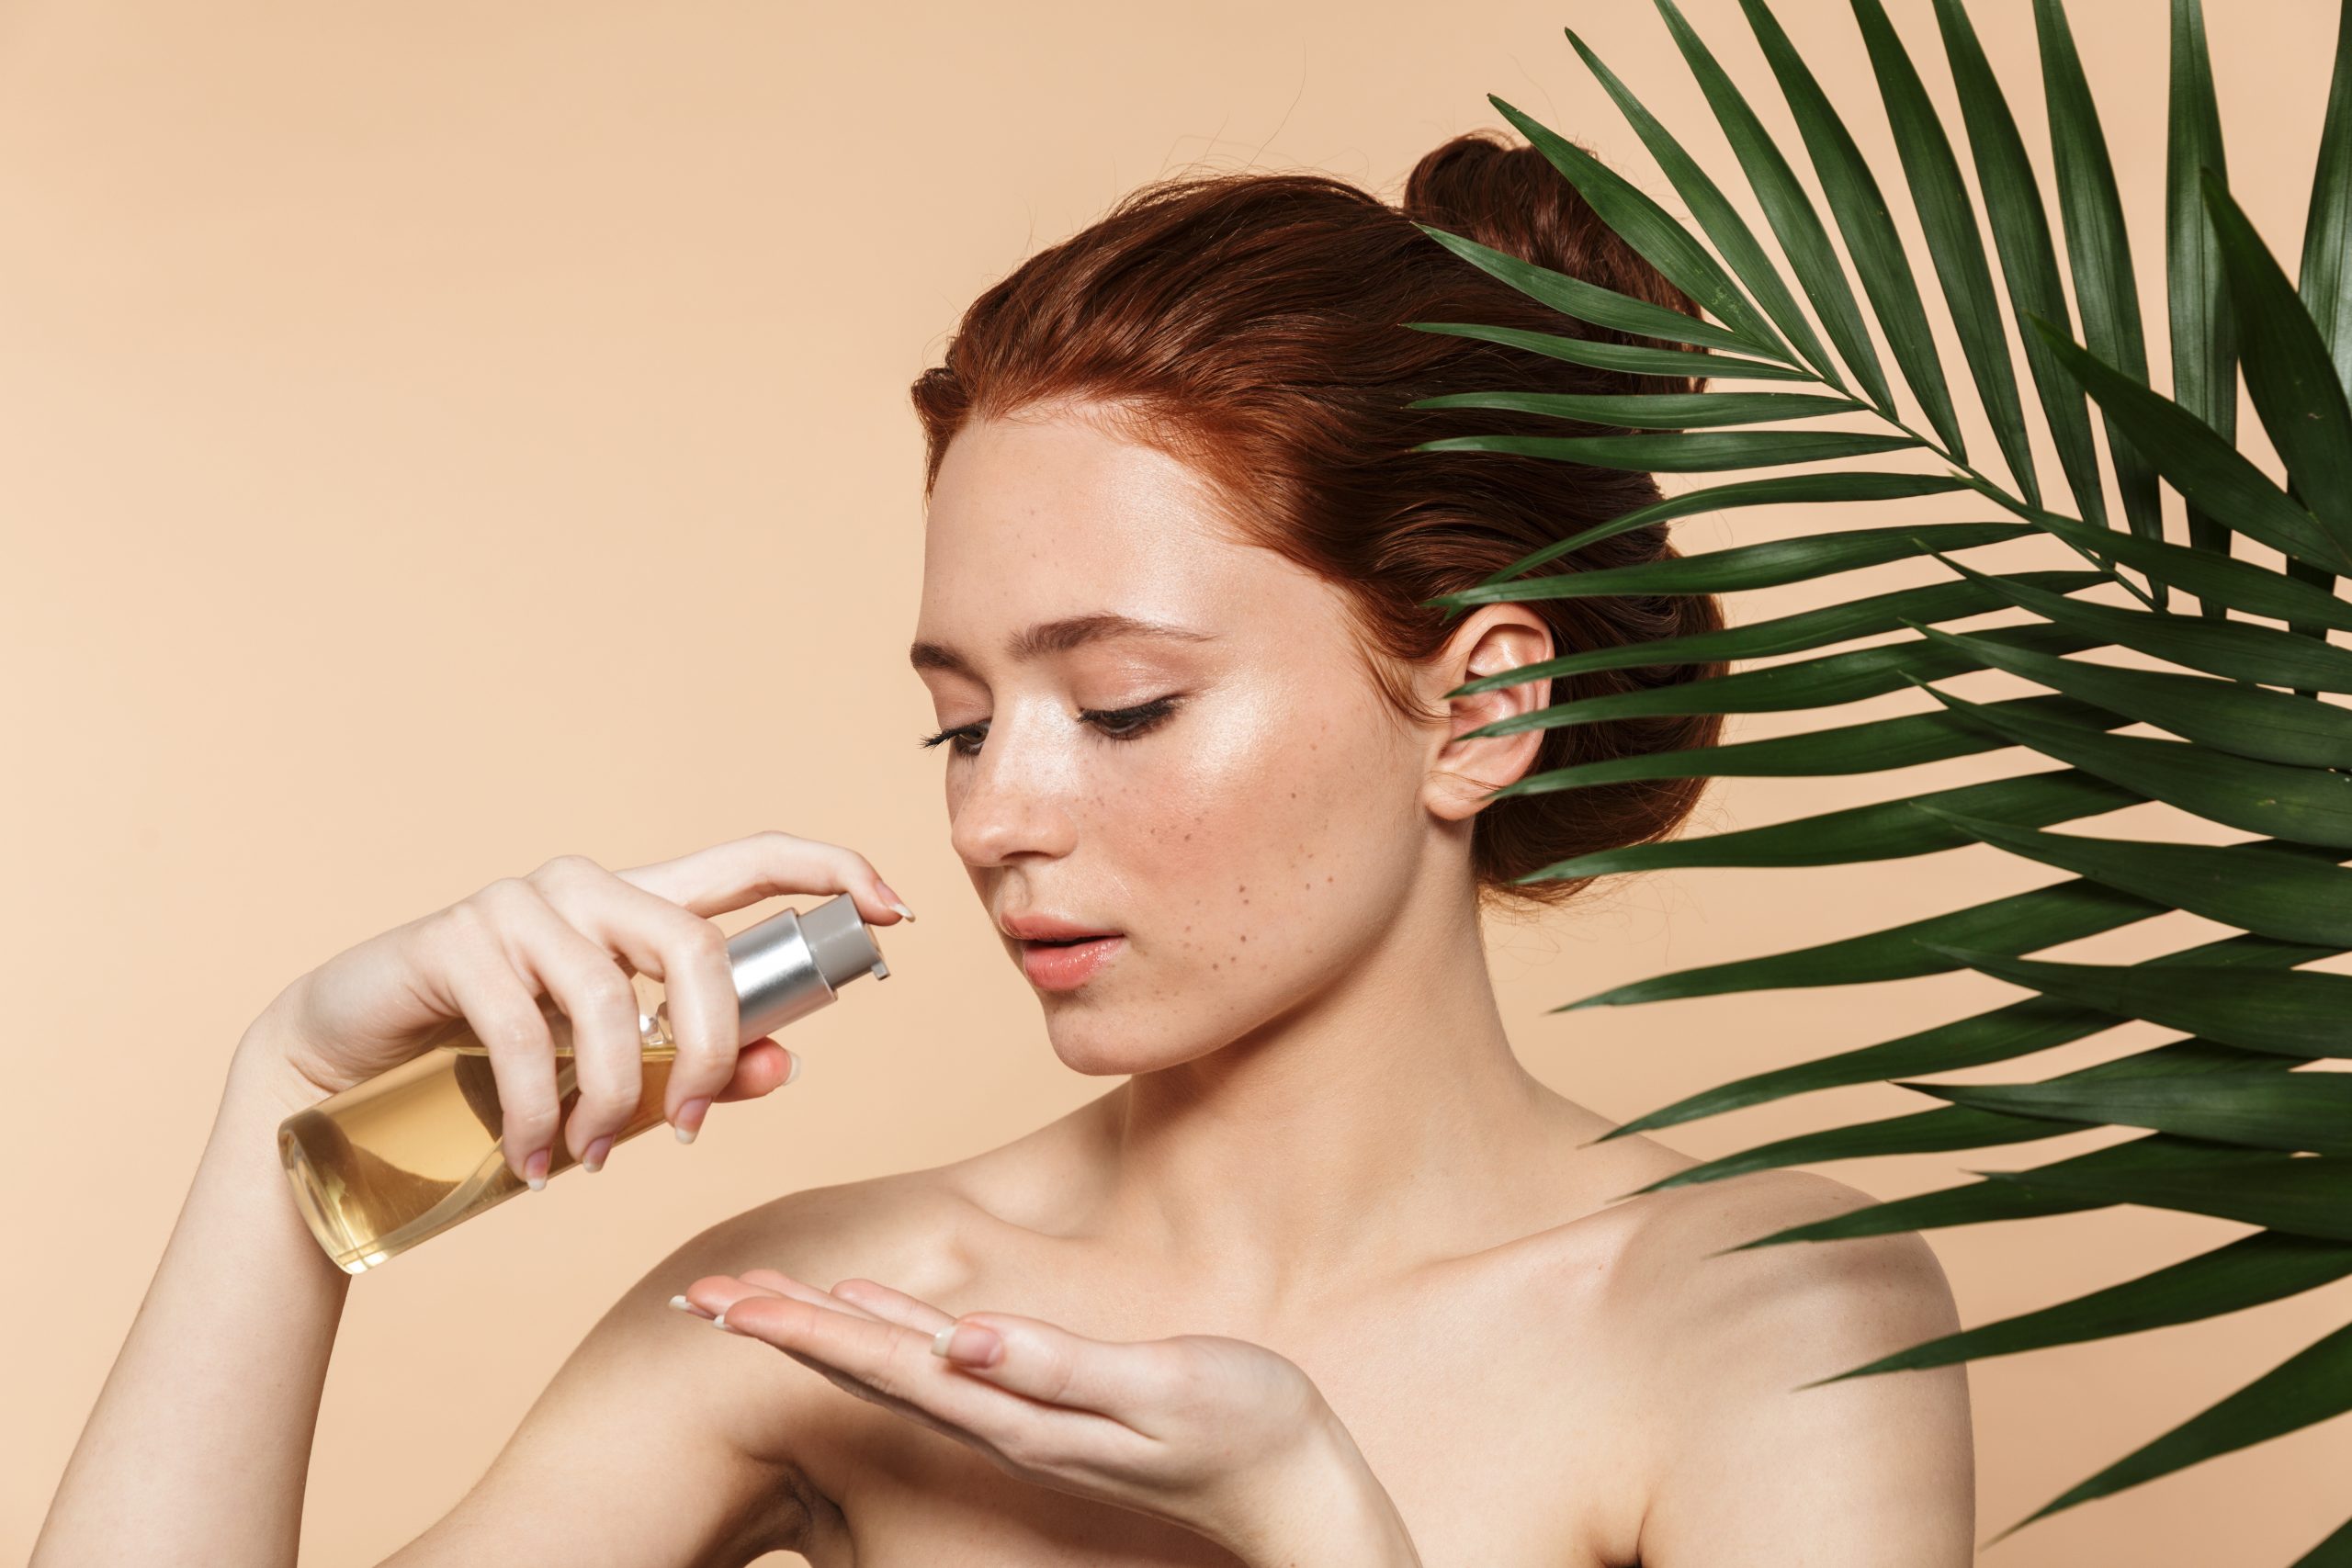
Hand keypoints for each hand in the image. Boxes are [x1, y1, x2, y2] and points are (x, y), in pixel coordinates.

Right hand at [238, 831, 912, 1180]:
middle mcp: (585, 887)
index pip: (753, 860)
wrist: (345, 1069)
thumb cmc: (494, 1070)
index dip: (831, 871)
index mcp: (639, 906)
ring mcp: (518, 906)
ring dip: (615, 1100)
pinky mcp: (456, 940)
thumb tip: (788, 1067)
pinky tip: (539, 1159)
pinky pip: (524, 1037)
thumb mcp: (612, 1076)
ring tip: (595, 1156)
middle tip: (692, 1129)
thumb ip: (699, 1069)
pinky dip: (540, 1114)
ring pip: (612, 1002)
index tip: (898, 909)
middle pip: (697, 947)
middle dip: (712, 1051)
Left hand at [674, 1269, 1405, 1562]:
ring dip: (818, 1328)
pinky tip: (865, 1311)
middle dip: (781, 1327)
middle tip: (700, 1296)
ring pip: (895, 1362)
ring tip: (750, 1300)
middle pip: (867, 1364)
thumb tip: (961, 1341)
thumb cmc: (1244, 1431)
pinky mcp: (1047, 1400)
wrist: (1293, 1487)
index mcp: (1017, 1413)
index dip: (804, 1328)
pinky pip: (945, 1361)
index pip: (886, 1363)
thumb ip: (1060, 1369)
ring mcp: (1020, 1413)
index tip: (730, 1304)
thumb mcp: (1159, 1391)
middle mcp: (1001, 1418)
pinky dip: (890, 1332)